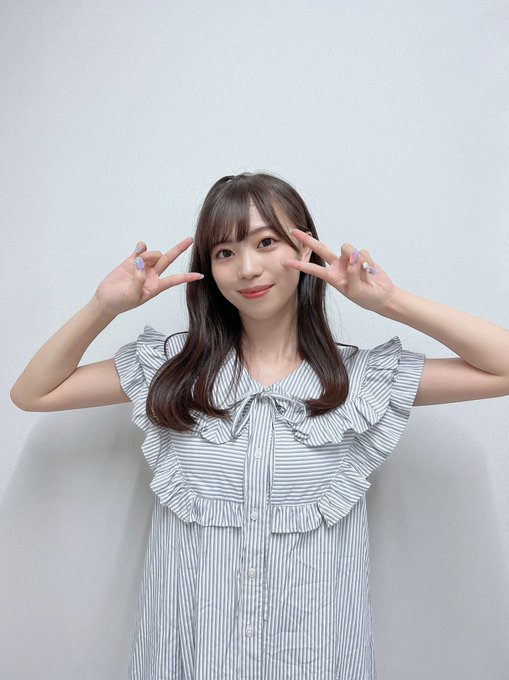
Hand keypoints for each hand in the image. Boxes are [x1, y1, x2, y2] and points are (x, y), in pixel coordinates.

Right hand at [92, 237, 202, 316]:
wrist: (106, 300)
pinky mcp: (132, 261)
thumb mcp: (132, 296)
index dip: (187, 277)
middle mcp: (152, 275)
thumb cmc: (120, 302)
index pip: (175, 280)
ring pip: (153, 254)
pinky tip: (138, 250)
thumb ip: (138, 281)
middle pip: (168, 259)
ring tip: (136, 264)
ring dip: (147, 255)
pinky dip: (141, 247)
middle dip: (179, 249)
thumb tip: (141, 265)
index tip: (200, 275)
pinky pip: (141, 249)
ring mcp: (143, 267)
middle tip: (190, 240)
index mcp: (156, 287)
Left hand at [282, 228, 397, 313]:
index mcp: (332, 277)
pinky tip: (370, 270)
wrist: (382, 296)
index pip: (312, 269)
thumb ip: (352, 273)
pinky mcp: (360, 256)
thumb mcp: (355, 291)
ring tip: (364, 272)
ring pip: (348, 248)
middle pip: (320, 249)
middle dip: (307, 240)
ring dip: (357, 259)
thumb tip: (353, 256)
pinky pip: (362, 252)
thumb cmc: (366, 297)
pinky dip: (368, 261)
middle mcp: (337, 266)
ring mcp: (348, 260)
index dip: (298, 266)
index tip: (283, 262)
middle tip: (292, 231)